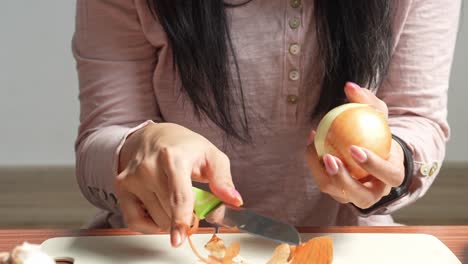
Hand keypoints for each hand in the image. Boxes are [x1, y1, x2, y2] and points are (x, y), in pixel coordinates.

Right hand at [115, 123, 242, 246]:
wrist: (154, 137)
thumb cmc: (185, 148)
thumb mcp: (211, 156)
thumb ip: (223, 179)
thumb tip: (234, 200)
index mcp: (173, 157)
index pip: (178, 195)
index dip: (181, 219)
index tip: (180, 237)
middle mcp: (148, 167)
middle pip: (169, 212)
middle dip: (185, 216)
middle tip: (191, 200)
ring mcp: (132, 178)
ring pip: (156, 220)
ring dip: (170, 219)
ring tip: (174, 198)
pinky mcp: (121, 187)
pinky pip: (135, 222)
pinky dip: (151, 224)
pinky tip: (159, 209)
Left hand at [306, 82, 404, 208]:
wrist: (372, 151)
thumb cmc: (378, 132)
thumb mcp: (377, 114)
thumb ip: (367, 101)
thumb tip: (349, 86)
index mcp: (393, 174)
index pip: (388, 174)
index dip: (372, 165)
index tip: (354, 148)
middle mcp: (376, 192)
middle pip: (361, 196)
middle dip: (343, 179)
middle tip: (329, 157)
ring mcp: (357, 197)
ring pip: (339, 194)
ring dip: (323, 174)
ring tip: (313, 149)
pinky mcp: (340, 194)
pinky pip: (325, 183)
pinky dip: (315, 165)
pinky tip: (310, 143)